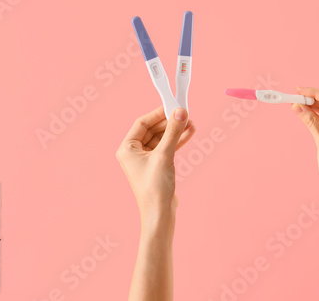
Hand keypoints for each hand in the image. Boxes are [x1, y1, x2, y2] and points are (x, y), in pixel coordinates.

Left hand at [116, 106, 195, 227]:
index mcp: (127, 148)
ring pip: (162, 138)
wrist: (160, 213)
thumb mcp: (164, 155)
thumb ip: (173, 132)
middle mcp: (134, 153)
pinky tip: (188, 133)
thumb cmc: (154, 187)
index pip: (142, 123)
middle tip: (185, 114)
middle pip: (153, 129)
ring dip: (175, 131)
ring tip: (191, 123)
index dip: (158, 114)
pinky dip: (177, 141)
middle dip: (170, 122)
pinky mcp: (157, 166)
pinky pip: (167, 147)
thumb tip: (180, 113)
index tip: (173, 106)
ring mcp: (146, 160)